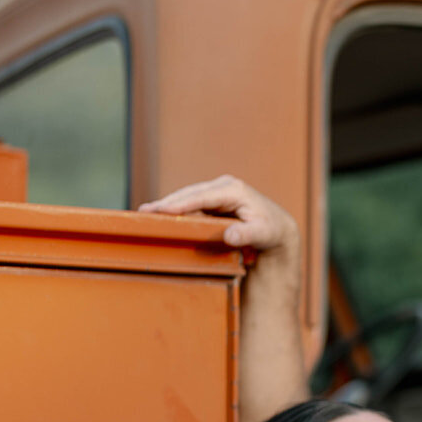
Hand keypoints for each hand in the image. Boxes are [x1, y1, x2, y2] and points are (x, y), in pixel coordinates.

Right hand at [139, 176, 298, 256]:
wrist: (277, 227)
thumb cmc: (271, 231)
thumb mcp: (263, 234)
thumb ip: (247, 234)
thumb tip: (230, 235)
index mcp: (234, 190)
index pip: (202, 196)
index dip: (181, 203)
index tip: (162, 209)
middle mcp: (223, 186)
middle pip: (190, 193)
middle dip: (167, 202)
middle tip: (144, 211)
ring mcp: (216, 191)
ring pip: (187, 197)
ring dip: (167, 204)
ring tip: (145, 212)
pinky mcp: (212, 199)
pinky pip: (190, 203)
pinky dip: (175, 208)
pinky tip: (160, 215)